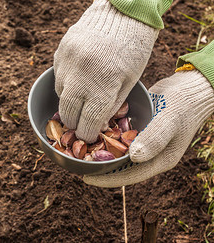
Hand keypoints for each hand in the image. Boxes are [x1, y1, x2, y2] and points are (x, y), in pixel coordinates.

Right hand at [54, 0, 158, 142]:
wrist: (123, 12)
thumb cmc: (134, 50)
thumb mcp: (130, 81)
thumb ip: (112, 105)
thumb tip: (97, 123)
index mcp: (104, 85)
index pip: (87, 123)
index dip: (87, 134)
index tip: (88, 135)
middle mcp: (81, 75)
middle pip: (68, 113)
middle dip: (75, 122)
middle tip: (82, 122)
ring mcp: (68, 61)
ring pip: (60, 95)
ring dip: (69, 101)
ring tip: (82, 96)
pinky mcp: (61, 50)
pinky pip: (58, 76)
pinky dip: (66, 83)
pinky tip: (78, 78)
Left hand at [84, 70, 213, 186]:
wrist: (190, 88)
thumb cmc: (183, 105)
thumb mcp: (170, 121)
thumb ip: (154, 139)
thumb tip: (133, 157)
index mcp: (159, 159)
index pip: (130, 175)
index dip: (107, 178)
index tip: (85, 177)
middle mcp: (150, 153)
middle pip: (121, 165)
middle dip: (100, 164)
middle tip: (77, 160)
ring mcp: (145, 140)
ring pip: (119, 150)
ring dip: (102, 149)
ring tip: (80, 145)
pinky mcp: (141, 128)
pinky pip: (121, 135)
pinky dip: (108, 134)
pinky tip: (93, 128)